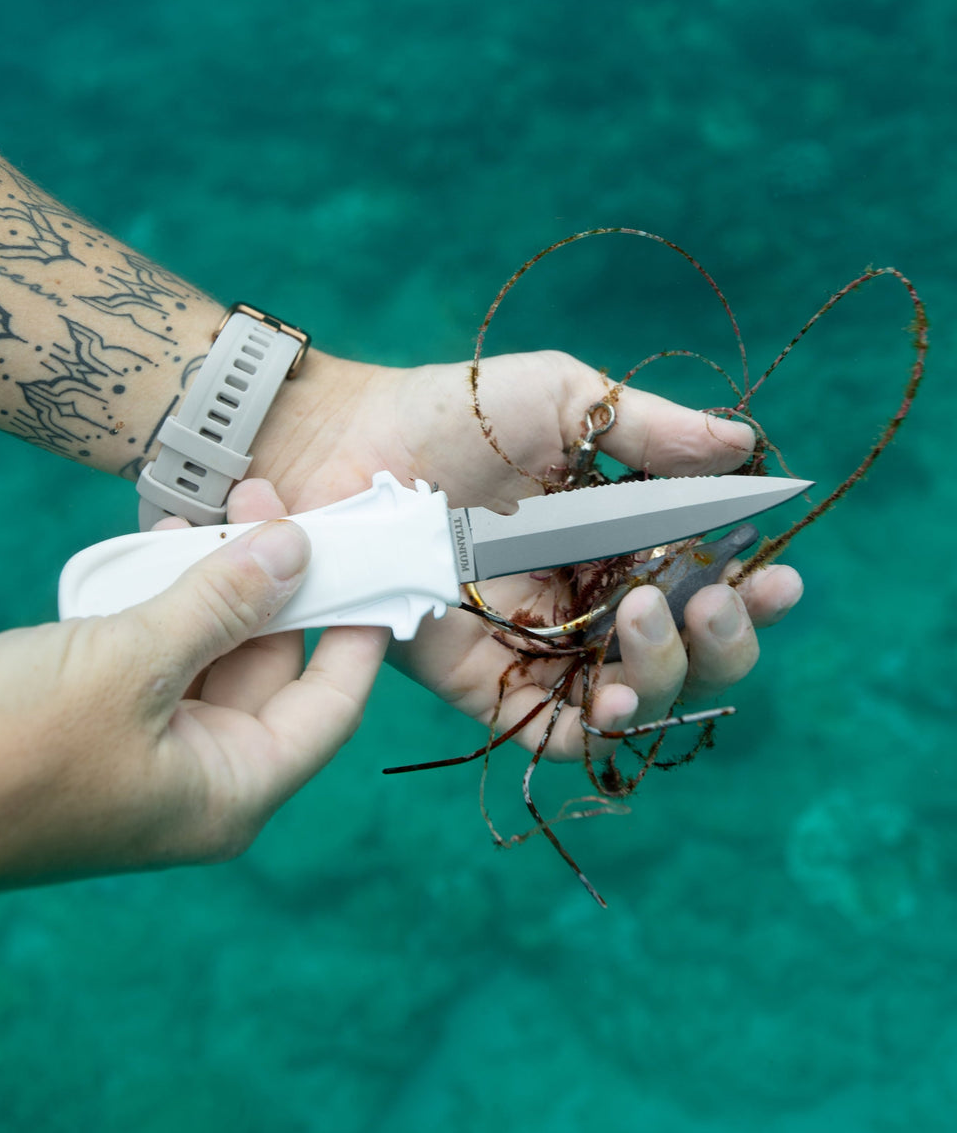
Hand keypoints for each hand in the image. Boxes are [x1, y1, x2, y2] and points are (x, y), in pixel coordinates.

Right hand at [0, 480, 385, 893]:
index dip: (356, 628)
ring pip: (207, 653)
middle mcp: (200, 780)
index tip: (371, 555)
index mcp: (231, 791)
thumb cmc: (8, 746)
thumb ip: (221, 602)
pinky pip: (154, 656)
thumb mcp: (129, 661)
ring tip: (217, 504)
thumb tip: (297, 547)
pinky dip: (158, 602)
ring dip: (211, 583)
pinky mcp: (97, 727)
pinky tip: (158, 543)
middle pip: (269, 669)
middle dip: (271, 582)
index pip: (331, 705)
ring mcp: (147, 755)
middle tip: (266, 494)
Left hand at [251, 350, 802, 756]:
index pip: (709, 587)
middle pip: (689, 658)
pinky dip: (600, 731)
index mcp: (621, 541)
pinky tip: (617, 698)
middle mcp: (591, 604)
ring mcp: (540, 649)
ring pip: (636, 702)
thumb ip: (651, 429)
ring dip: (667, 676)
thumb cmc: (455, 409)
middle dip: (725, 642)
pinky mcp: (485, 684)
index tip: (780, 577)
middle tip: (710, 599)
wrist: (351, 442)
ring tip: (652, 616)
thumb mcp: (565, 399)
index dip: (755, 596)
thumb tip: (745, 445)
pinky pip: (555, 733)